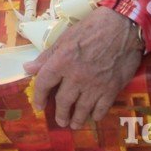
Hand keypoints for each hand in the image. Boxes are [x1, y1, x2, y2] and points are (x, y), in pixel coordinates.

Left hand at [24, 7, 143, 128]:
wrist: (122, 26)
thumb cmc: (91, 28)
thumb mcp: (65, 37)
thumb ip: (47, 56)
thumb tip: (28, 68)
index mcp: (61, 61)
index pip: (44, 84)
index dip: (39, 96)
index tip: (38, 106)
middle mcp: (76, 77)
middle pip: (63, 101)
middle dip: (60, 114)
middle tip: (60, 121)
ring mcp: (94, 85)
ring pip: (82, 109)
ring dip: (76, 119)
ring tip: (73, 125)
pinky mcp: (112, 89)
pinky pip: (101, 108)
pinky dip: (96, 115)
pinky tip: (93, 117)